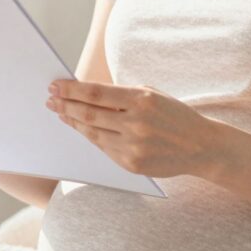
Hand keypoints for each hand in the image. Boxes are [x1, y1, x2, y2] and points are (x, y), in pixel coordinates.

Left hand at [45, 80, 218, 178]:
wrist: (200, 146)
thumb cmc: (173, 115)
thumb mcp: (152, 95)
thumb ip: (122, 95)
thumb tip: (86, 92)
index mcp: (142, 100)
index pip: (96, 93)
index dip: (72, 89)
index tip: (56, 85)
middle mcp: (136, 123)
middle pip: (89, 114)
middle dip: (66, 105)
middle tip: (50, 99)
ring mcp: (133, 146)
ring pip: (92, 133)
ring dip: (73, 122)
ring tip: (60, 113)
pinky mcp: (132, 164)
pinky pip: (103, 149)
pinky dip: (90, 138)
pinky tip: (80, 129)